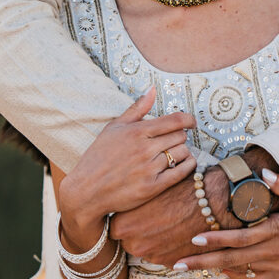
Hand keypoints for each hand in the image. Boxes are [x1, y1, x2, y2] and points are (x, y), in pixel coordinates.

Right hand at [59, 87, 195, 247]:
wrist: (87, 190)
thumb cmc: (99, 156)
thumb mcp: (114, 127)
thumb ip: (137, 108)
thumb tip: (153, 88)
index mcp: (137, 132)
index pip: (175, 120)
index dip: (188, 119)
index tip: (192, 122)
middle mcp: (145, 149)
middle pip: (180, 136)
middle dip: (180, 136)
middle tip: (175, 140)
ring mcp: (149, 169)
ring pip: (182, 153)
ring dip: (182, 151)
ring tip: (175, 153)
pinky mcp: (152, 188)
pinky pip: (181, 173)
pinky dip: (188, 166)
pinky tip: (184, 163)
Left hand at [110, 161, 229, 263]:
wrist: (210, 199)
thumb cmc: (178, 188)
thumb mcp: (148, 191)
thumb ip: (132, 205)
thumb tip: (125, 207)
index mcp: (124, 225)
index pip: (114, 229)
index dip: (126, 220)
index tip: (134, 214)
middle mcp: (135, 244)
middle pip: (129, 242)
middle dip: (138, 232)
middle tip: (153, 217)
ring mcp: (152, 256)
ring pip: (147, 249)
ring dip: (154, 240)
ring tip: (169, 222)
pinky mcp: (170, 262)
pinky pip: (164, 255)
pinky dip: (169, 247)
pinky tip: (178, 230)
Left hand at [171, 170, 278, 278]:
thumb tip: (264, 172)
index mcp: (276, 230)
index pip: (239, 238)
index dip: (216, 239)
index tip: (193, 239)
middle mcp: (272, 252)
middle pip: (232, 259)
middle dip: (203, 262)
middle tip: (177, 264)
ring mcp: (277, 267)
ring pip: (239, 271)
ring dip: (215, 269)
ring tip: (192, 267)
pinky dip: (236, 275)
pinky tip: (224, 271)